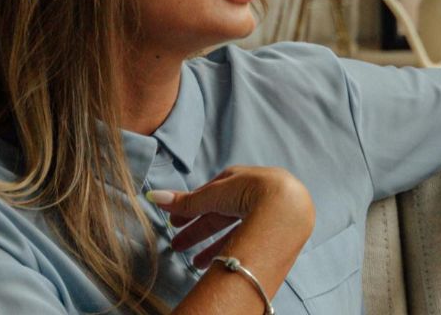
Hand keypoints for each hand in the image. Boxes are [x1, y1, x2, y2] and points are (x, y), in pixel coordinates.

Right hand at [150, 164, 315, 274]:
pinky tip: (216, 263)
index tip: (175, 221)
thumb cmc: (251, 193)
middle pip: (220, 213)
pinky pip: (247, 240)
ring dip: (210, 245)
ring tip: (193, 262)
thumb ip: (186, 201)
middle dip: (197, 229)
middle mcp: (255, 193)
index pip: (211, 193)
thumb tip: (153, 196)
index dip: (191, 207)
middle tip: (176, 244)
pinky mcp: (274, 230)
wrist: (286, 209)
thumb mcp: (214, 196)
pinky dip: (229, 250)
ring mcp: (267, 212)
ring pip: (233, 229)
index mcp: (242, 178)